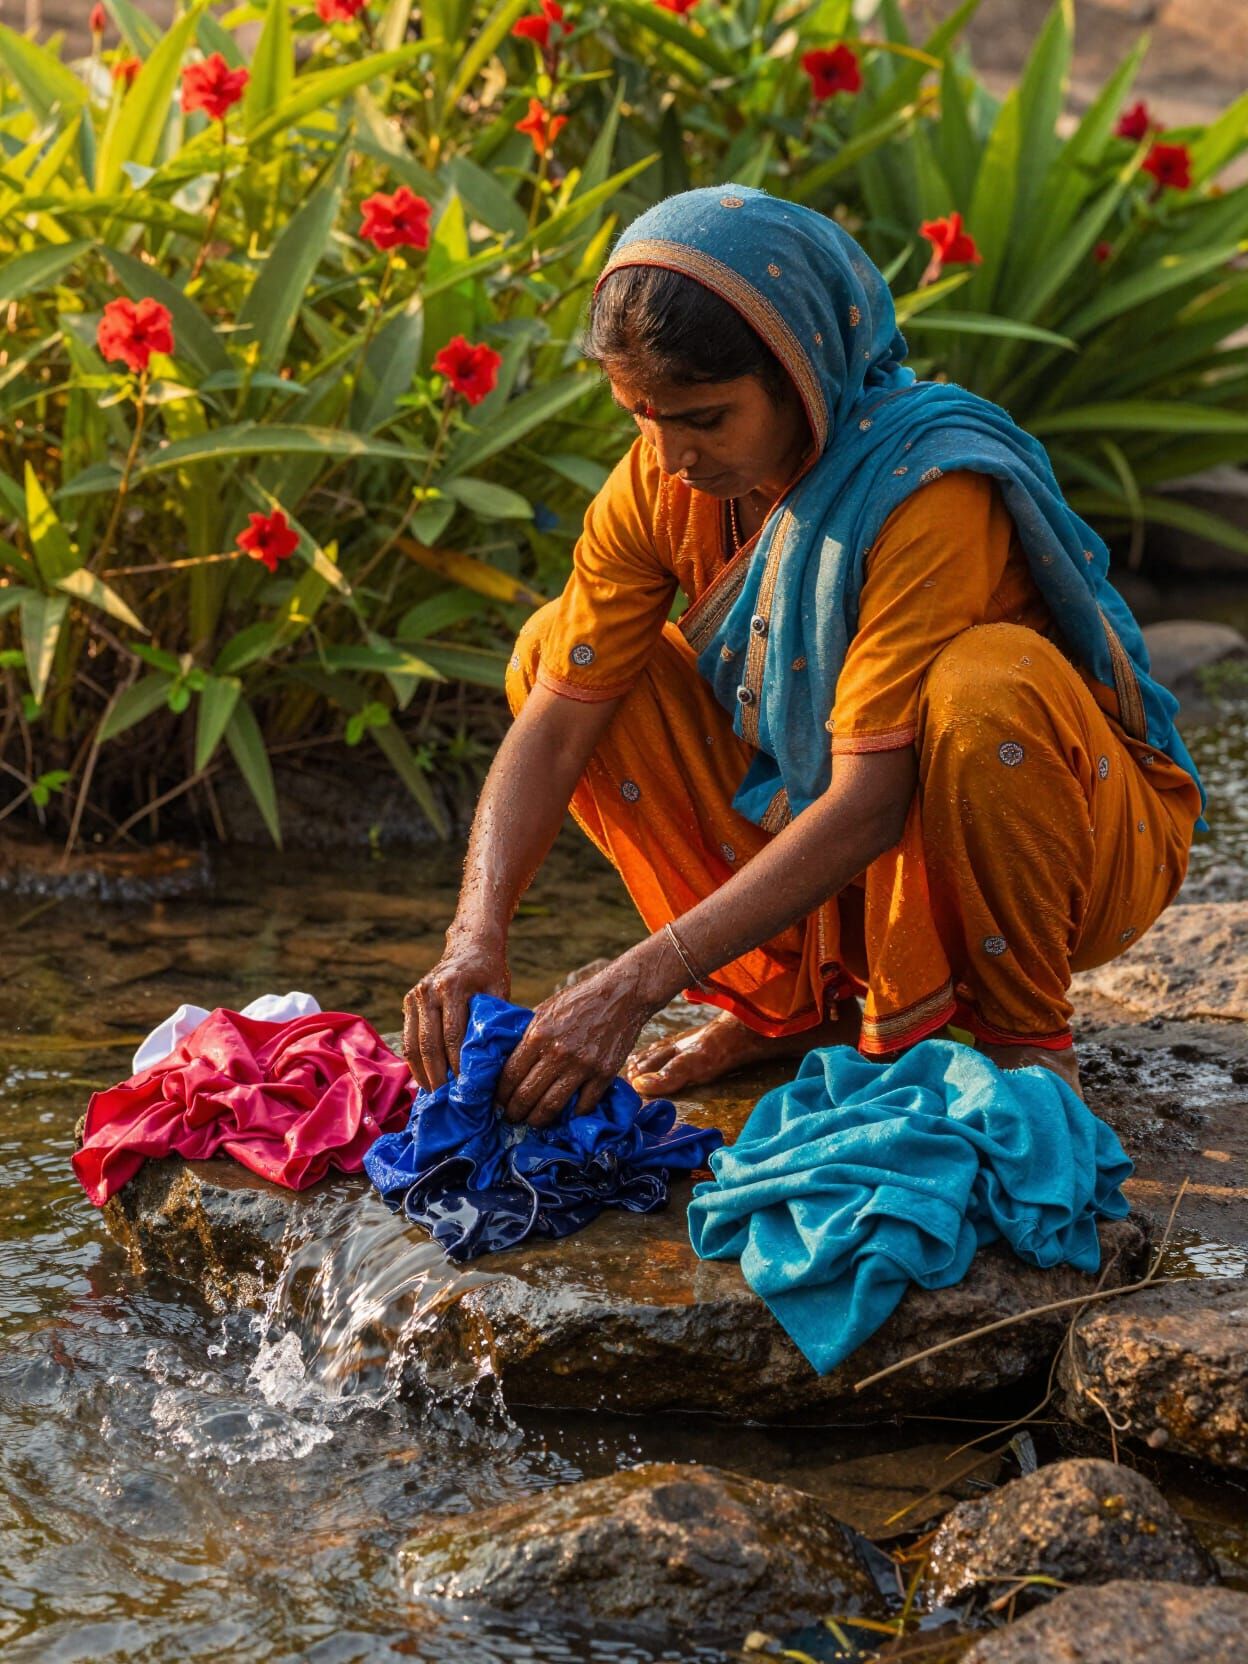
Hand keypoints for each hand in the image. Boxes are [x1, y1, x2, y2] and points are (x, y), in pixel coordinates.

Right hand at [403, 929, 508, 1092]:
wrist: (469, 945)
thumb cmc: (490, 971)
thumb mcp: (498, 991)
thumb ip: (493, 1022)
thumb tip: (493, 1063)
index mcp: (453, 987)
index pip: (453, 1036)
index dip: (458, 1066)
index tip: (467, 1089)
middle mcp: (428, 991)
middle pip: (429, 1044)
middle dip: (438, 1075)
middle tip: (448, 1100)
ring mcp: (415, 996)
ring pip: (414, 1044)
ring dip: (423, 1073)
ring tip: (435, 1095)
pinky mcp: (408, 1001)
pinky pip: (408, 1038)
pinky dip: (415, 1061)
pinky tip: (425, 1079)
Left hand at [495, 960, 656, 1127]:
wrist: (622, 995)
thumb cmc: (580, 1000)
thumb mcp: (546, 1009)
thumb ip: (529, 1034)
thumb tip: (509, 1057)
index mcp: (538, 1035)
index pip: (510, 1075)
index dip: (500, 1094)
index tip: (497, 1102)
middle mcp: (558, 1053)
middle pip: (527, 1095)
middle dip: (514, 1112)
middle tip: (510, 1118)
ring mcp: (582, 1066)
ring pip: (551, 1106)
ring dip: (537, 1120)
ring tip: (532, 1123)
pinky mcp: (604, 1074)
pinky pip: (584, 1105)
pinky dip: (572, 1115)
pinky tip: (565, 1116)